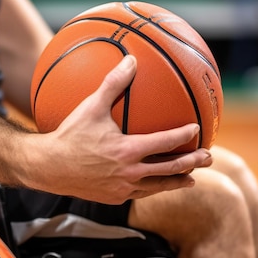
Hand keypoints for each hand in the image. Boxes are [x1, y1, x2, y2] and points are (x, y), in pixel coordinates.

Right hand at [23, 55, 212, 203]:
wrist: (49, 167)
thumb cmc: (69, 135)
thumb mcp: (91, 106)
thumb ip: (113, 83)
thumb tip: (131, 59)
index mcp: (128, 150)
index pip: (166, 142)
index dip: (184, 136)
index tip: (197, 129)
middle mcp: (130, 172)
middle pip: (171, 169)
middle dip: (193, 163)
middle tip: (209, 158)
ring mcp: (123, 188)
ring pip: (158, 187)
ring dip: (178, 181)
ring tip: (192, 179)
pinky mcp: (115, 198)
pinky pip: (140, 193)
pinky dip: (154, 189)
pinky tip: (157, 185)